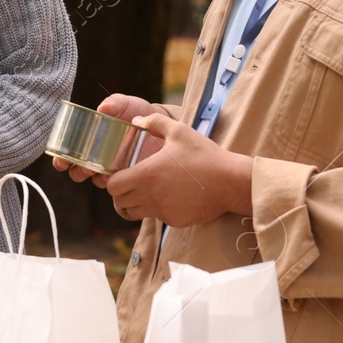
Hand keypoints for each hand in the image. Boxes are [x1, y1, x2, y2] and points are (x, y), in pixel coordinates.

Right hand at [51, 94, 167, 190]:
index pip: (68, 155)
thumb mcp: (125, 104)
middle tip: (83, 167)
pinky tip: (119, 175)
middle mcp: (98, 158)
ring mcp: (113, 168)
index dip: (61, 160)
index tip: (60, 161)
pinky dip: (116, 182)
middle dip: (77, 172)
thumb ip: (114, 102)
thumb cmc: (137, 112)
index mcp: (90, 141)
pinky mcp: (129, 175)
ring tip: (99, 171)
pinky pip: (119, 185)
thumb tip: (103, 107)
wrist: (161, 123)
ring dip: (95, 178)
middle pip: (78, 172)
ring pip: (97, 180)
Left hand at [104, 114, 253, 226]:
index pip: (113, 186)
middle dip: (123, 192)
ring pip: (135, 213)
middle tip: (134, 182)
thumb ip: (154, 122)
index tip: (123, 173)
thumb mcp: (179, 131)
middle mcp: (150, 196)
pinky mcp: (174, 221)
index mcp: (146, 174)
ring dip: (137, 203)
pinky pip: (156, 218)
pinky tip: (171, 197)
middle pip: (120, 202)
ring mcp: (162, 211)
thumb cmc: (204, 155)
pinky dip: (157, 210)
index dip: (114, 180)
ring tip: (150, 190)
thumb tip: (136, 121)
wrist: (229, 182)